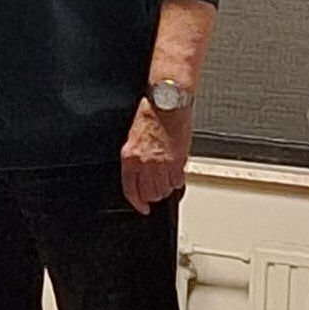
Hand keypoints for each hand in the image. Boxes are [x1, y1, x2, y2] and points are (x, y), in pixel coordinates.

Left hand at [120, 98, 190, 215]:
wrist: (167, 103)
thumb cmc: (151, 113)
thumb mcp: (133, 136)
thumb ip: (135, 156)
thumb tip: (140, 172)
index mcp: (130, 156)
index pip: (130, 189)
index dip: (136, 202)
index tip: (141, 207)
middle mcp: (145, 163)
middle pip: (149, 193)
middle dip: (152, 195)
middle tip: (155, 191)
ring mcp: (163, 163)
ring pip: (164, 190)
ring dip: (165, 189)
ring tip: (165, 181)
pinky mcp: (178, 160)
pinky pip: (177, 181)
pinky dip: (177, 181)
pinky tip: (175, 175)